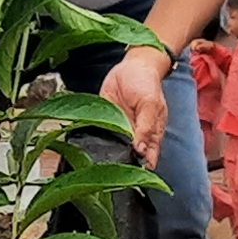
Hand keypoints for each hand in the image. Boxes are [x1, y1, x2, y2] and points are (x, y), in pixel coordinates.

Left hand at [101, 47, 171, 163]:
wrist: (133, 66)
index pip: (147, 159)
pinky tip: (87, 146)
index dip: (140, 168)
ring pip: (111, 149)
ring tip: (100, 160)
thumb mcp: (150, 103)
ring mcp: (118, 130)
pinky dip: (92, 140)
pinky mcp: (104, 121)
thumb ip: (146, 127)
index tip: (131, 173)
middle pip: (128, 157)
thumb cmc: (147, 83)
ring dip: (106, 154)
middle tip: (112, 168)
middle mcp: (134, 136)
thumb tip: (141, 149)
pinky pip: (98, 134)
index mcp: (150, 135)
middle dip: (121, 164)